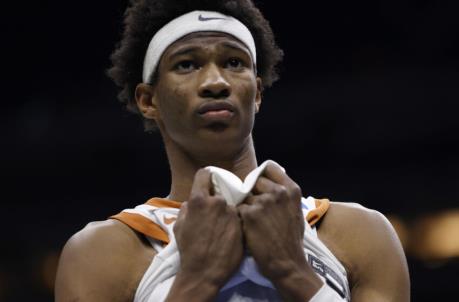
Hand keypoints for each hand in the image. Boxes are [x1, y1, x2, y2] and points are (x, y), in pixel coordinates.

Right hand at [172, 169, 243, 291]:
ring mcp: (233, 213)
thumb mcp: (179, 226)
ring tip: (223, 228)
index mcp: (200, 200)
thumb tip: (192, 202)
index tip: (208, 181)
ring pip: (230, 206)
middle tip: (214, 213)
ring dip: (227, 212)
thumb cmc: (188, 249)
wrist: (204, 273)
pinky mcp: (243, 225)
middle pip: (219, 192)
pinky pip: (239, 217)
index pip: (204, 174)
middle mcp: (218, 202)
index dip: (205, 176)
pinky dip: (235, 222)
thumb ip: (186, 208)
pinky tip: (230, 234)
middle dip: (216, 199)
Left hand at [237, 163, 321, 299]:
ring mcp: (263, 201)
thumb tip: (270, 186)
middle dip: (252, 193)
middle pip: (254, 182)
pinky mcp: (249, 213)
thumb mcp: (295, 212)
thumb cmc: (291, 240)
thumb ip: (283, 196)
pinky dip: (238, 218)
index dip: (261, 175)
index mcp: (291, 189)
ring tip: (249, 222)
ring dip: (244, 207)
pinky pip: (237, 209)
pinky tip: (243, 228)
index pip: (270, 168)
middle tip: (253, 209)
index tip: (258, 184)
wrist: (287, 263)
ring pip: (244, 197)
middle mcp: (278, 191)